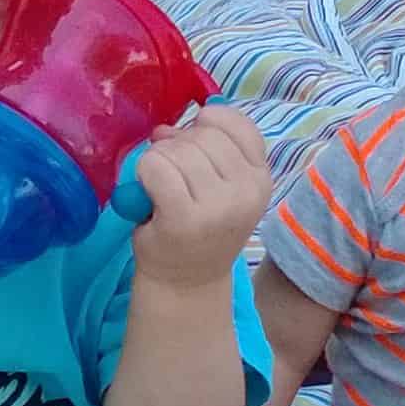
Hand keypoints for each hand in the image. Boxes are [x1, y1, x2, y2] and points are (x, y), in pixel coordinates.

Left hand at [130, 106, 272, 290]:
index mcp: (261, 177)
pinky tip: (149, 194)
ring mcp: (218, 206)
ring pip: (176, 149)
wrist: (186, 282)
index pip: (236, 123)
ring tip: (162, 190)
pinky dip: (143, 173)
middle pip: (202, 134)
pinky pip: (156, 167)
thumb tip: (164, 129)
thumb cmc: (199, 228)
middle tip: (173, 177)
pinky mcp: (184, 217)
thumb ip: (203, 148)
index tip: (195, 149)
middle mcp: (247, 190)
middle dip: (178, 146)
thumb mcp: (220, 185)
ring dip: (158, 161)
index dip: (206, 126)